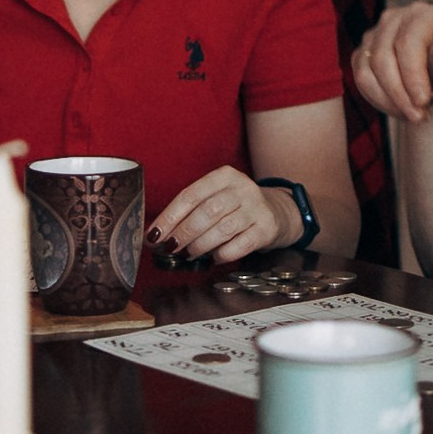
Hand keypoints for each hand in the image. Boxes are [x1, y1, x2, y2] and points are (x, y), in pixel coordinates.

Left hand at [151, 167, 295, 265]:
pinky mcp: (267, 228)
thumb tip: (159, 234)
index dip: (170, 217)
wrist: (277, 212)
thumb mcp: (217, 197)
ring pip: (223, 229)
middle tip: (171, 247)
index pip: (191, 195)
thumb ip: (192, 210)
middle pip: (207, 211)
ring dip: (201, 245)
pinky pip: (240, 245)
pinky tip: (214, 258)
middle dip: (184, 232)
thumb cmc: (236, 207)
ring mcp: (257, 208)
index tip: (155, 234)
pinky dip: (222, 254)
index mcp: (224, 176)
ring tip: (189, 253)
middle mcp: (242, 188)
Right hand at [353, 3, 432, 123]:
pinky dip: (378, 100)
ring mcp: (373, 35)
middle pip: (383, 58)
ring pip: (367, 72)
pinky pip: (362, 80)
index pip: (408, 43)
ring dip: (388, 100)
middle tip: (418, 116)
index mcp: (422, 15)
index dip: (412, 75)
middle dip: (399, 94)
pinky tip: (399, 109)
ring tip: (412, 115)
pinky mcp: (362, 54)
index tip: (423, 102)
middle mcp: (393, 19)